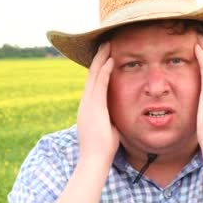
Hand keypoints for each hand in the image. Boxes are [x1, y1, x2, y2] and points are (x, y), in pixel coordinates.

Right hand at [76, 42, 118, 158]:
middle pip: (92, 75)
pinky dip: (105, 71)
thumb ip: (111, 120)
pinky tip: (111, 60)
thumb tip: (117, 117)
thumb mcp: (109, 129)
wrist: (94, 158)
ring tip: (107, 45)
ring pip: (94, 75)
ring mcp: (88, 103)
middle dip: (98, 59)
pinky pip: (100, 84)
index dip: (99, 69)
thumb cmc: (103, 148)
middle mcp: (86, 103)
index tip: (106, 58)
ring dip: (101, 59)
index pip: (94, 84)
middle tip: (105, 44)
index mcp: (88, 108)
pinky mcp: (94, 106)